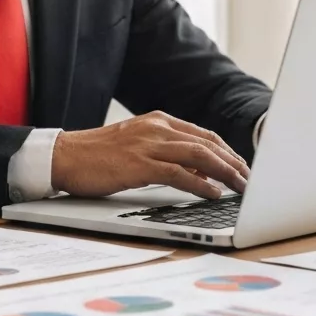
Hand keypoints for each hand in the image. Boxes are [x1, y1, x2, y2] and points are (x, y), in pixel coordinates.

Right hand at [50, 111, 248, 199]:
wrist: (65, 156)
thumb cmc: (98, 156)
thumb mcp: (137, 147)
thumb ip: (166, 154)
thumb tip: (198, 172)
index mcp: (158, 122)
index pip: (203, 134)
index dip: (227, 151)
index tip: (242, 167)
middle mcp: (157, 128)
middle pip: (208, 143)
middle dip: (233, 162)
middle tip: (250, 180)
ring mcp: (148, 144)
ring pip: (199, 155)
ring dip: (225, 172)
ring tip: (241, 188)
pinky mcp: (139, 164)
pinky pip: (178, 173)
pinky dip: (200, 184)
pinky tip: (213, 193)